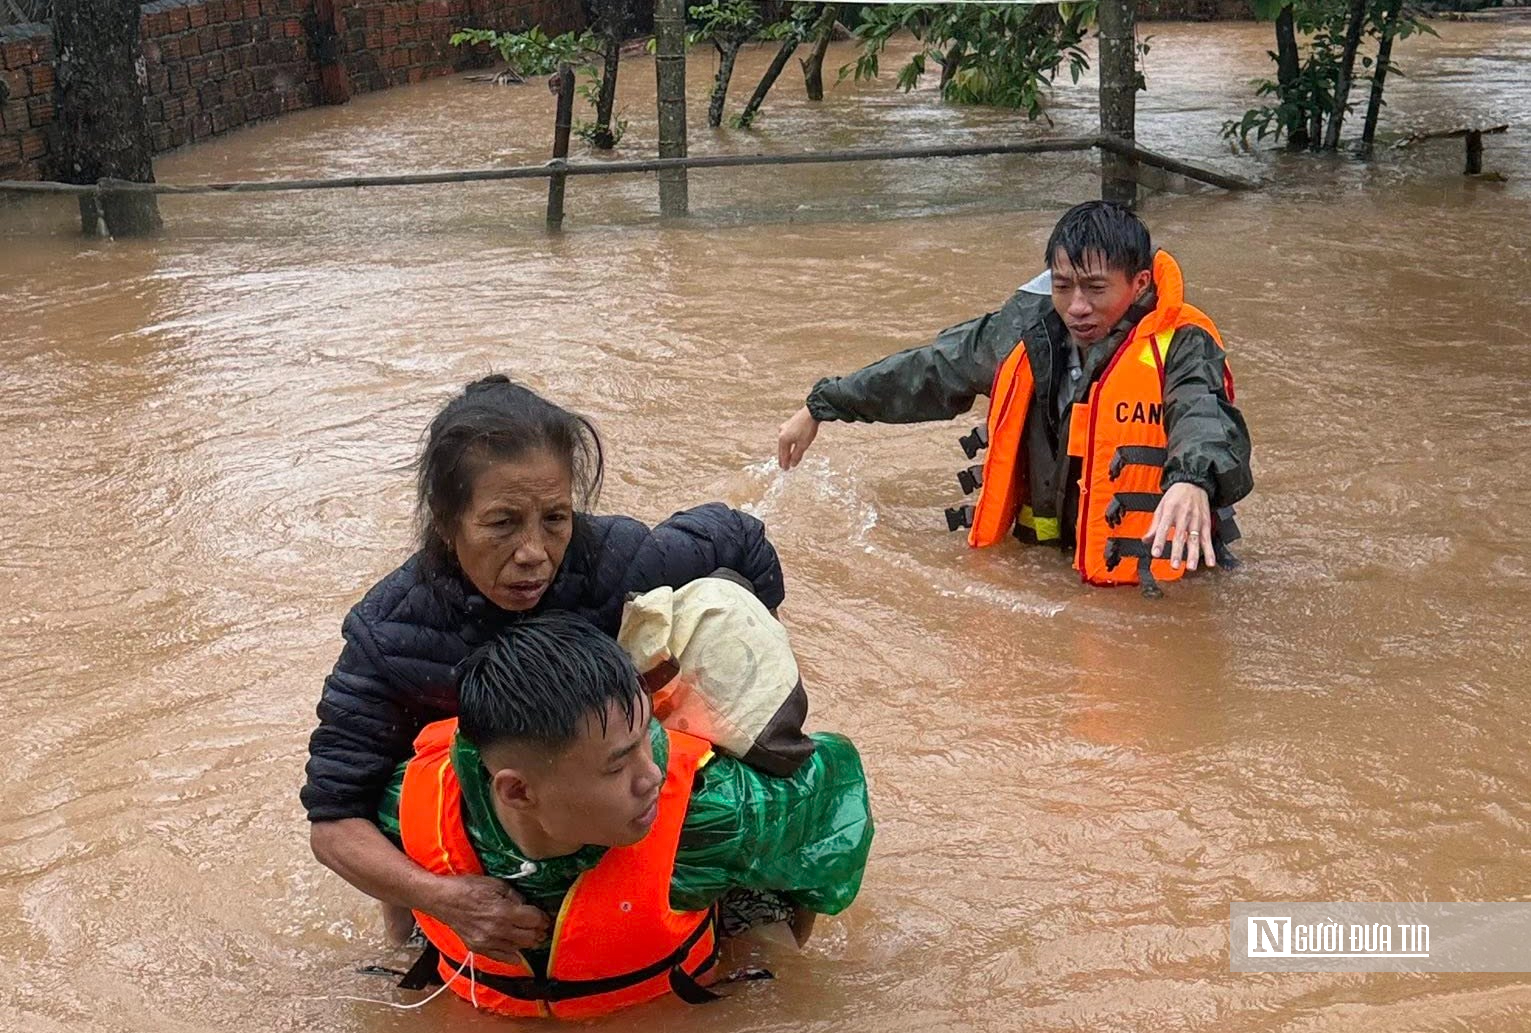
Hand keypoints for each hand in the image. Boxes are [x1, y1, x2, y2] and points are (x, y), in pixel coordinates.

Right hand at [431, 874, 550, 961]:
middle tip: (542, 927)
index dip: (543, 919)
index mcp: (504, 912)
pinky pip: (502, 957)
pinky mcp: (478, 948)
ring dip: (528, 942)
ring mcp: (487, 942)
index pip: (534, 920)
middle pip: (530, 937)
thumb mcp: (496, 884)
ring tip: (532, 936)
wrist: (442, 900)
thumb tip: (527, 905)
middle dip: (539, 932)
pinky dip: (513, 955)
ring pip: (518, 949)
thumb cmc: (468, 887)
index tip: (546, 917)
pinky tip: (518, 951)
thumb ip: (515, 896)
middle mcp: (497, 930)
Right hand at [777, 406, 819, 470]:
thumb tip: (792, 464)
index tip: (786, 469)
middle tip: (784, 466)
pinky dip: (788, 444)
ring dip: (786, 450)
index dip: (785, 463)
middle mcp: (781, 433)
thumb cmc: (807, 429)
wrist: (811, 412)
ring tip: (787, 457)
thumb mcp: (803, 445)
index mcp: (783, 439)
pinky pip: (787, 437)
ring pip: (784, 443)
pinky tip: (790, 445)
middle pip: (782, 449)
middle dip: (784, 457)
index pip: (783, 455)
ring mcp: (784, 428)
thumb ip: (797, 456)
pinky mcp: (789, 424)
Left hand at [1142, 482, 1214, 570]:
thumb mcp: (1161, 506)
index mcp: (1170, 511)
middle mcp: (1183, 515)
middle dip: (1177, 552)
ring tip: (1191, 567)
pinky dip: (1210, 551)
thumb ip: (1154, 525)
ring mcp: (1196, 520)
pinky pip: (1208, 538)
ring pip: (1195, 539)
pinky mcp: (1206, 522)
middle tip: (1174, 566)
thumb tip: (1145, 540)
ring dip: (1193, 554)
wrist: (1194, 482)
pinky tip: (1210, 562)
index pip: (1163, 528)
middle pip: (1180, 536)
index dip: (1159, 541)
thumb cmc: (1176, 495)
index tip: (1155, 554)